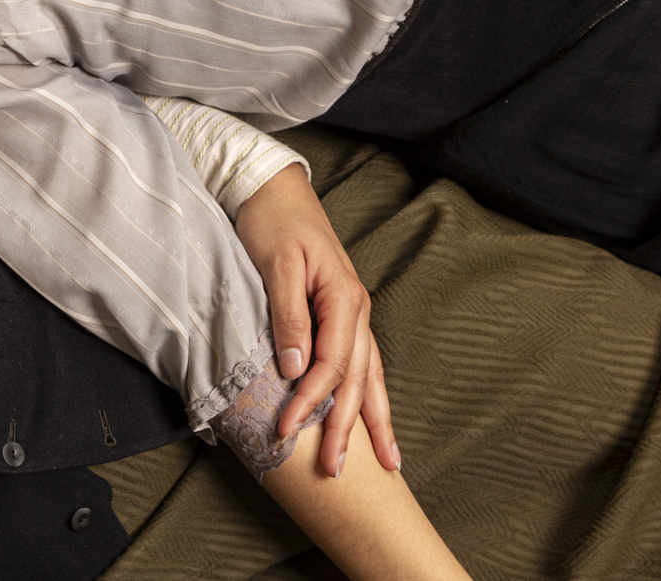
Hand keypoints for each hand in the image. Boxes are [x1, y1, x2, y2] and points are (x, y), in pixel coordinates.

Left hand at [233, 165, 400, 475]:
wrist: (275, 188)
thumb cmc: (272, 221)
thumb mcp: (275, 263)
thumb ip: (288, 315)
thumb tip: (296, 369)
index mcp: (343, 296)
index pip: (332, 363)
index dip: (312, 400)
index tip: (287, 429)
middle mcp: (356, 309)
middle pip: (357, 378)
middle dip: (348, 427)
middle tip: (336, 472)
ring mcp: (354, 313)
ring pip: (369, 375)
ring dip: (372, 419)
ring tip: (389, 462)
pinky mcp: (342, 314)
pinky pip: (362, 363)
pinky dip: (368, 394)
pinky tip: (374, 419)